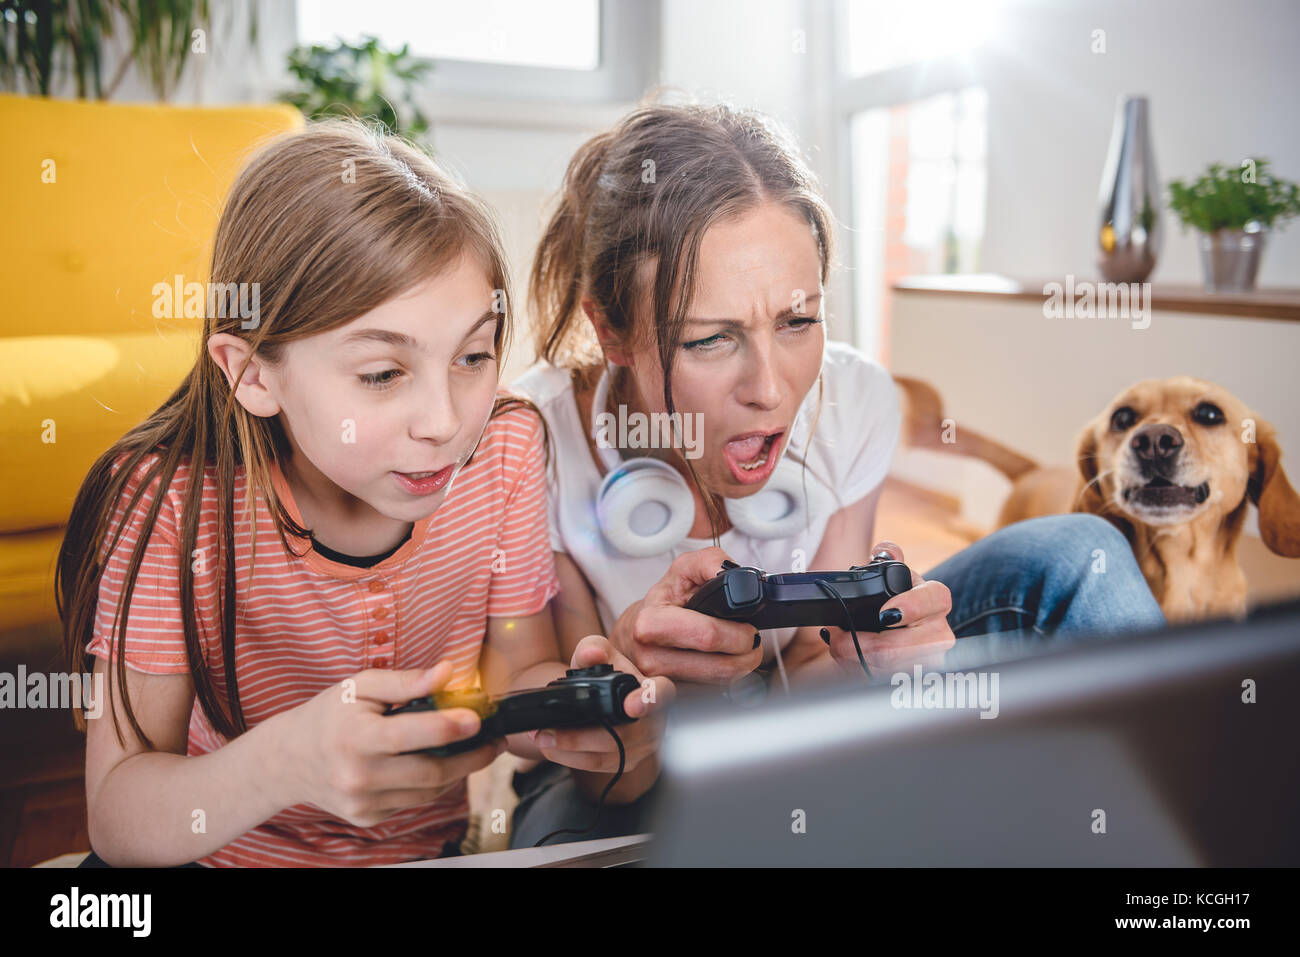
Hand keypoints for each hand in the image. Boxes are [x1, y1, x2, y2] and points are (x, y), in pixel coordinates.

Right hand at [279, 661, 503, 827]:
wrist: (289, 759)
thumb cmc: (330, 715)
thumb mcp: (361, 686)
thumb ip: (406, 681)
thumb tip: (447, 672)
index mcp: (355, 738)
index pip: (413, 735)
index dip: (450, 727)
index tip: (479, 719)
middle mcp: (358, 777)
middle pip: (432, 772)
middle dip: (472, 757)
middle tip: (495, 740)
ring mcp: (363, 803)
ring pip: (429, 791)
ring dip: (459, 771)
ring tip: (476, 749)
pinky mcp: (368, 817)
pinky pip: (415, 801)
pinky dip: (433, 783)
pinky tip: (439, 763)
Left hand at [529, 635, 674, 773]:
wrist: (603, 693)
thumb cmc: (604, 670)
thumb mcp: (597, 652)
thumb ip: (592, 648)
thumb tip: (591, 655)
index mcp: (654, 688)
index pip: (661, 694)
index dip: (649, 701)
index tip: (631, 707)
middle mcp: (655, 720)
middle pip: (623, 735)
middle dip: (581, 737)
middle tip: (548, 733)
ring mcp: (643, 745)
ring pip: (607, 755)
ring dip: (569, 751)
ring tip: (541, 739)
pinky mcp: (627, 760)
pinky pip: (601, 766)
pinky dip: (572, 759)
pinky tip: (552, 748)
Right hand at [608, 546, 763, 683]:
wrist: (637, 629)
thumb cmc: (666, 599)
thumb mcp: (684, 570)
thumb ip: (711, 563)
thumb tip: (737, 574)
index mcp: (651, 624)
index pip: (709, 636)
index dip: (737, 633)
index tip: (748, 627)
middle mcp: (651, 657)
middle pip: (722, 667)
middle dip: (748, 652)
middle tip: (752, 638)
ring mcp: (662, 683)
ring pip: (722, 683)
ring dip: (742, 667)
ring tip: (740, 647)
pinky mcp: (674, 698)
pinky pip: (715, 693)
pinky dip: (728, 679)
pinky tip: (723, 661)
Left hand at [823, 541, 955, 675]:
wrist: (904, 635)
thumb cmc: (896, 602)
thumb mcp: (893, 577)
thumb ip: (888, 557)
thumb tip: (883, 550)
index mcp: (936, 601)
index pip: (935, 600)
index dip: (911, 607)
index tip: (883, 614)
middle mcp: (940, 633)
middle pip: (908, 647)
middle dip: (864, 644)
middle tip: (838, 637)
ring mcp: (931, 661)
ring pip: (893, 669)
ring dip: (856, 660)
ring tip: (839, 648)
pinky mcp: (916, 682)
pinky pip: (885, 683)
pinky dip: (859, 674)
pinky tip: (848, 663)